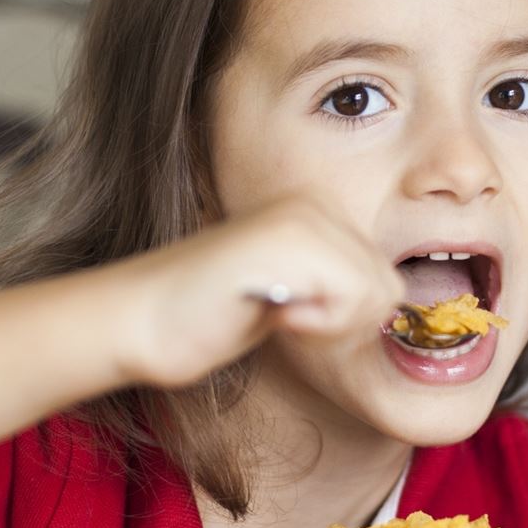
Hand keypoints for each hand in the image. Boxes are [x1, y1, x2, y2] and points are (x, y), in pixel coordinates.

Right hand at [114, 194, 406, 386]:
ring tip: (278, 313)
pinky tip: (276, 313)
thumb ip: (332, 289)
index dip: (346, 318)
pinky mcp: (292, 239)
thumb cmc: (202, 320)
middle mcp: (312, 203)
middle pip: (388, 285)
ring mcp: (302, 216)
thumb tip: (391, 301)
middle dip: (345, 323)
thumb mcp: (287, 297)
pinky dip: (320, 324)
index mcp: (312, 211)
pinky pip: (353, 297)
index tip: (291, 315)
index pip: (383, 277)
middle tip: (285, 317)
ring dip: (332, 325)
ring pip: (377, 292)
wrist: (136, 321)